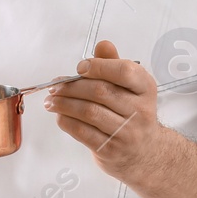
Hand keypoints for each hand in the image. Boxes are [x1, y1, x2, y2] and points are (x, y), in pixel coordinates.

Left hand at [45, 39, 161, 178]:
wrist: (144, 153)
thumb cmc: (132, 113)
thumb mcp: (130, 87)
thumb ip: (114, 64)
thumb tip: (103, 44)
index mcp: (145, 89)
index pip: (125, 71)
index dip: (98, 66)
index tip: (79, 68)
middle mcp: (140, 110)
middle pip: (100, 92)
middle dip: (72, 86)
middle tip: (55, 85)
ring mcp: (126, 132)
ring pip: (88, 112)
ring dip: (63, 103)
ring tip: (50, 100)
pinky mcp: (111, 149)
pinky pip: (82, 132)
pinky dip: (66, 121)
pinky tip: (59, 115)